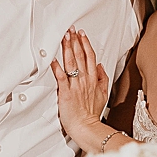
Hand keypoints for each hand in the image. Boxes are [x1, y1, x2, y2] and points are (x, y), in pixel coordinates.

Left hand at [51, 28, 111, 151]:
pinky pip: (61, 77)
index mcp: (93, 79)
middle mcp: (85, 80)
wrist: (87, 127)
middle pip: (80, 56)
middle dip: (75, 41)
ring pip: (72, 63)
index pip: (90, 57)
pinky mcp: (65, 93)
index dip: (86, 43)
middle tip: (70, 29)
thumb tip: (101, 66)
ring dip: (67, 48)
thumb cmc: (92, 114)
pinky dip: (56, 67)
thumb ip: (103, 78)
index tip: (81, 34)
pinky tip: (52, 58)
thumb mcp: (103, 94)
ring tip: (64, 36)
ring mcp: (75, 85)